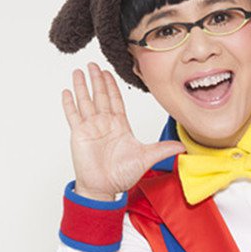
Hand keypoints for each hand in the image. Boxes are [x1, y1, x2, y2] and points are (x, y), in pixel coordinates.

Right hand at [62, 62, 185, 200]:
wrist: (105, 188)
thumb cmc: (123, 174)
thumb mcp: (147, 157)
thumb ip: (163, 149)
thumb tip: (183, 146)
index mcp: (120, 125)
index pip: (116, 100)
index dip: (112, 86)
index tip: (109, 72)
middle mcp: (105, 123)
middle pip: (100, 96)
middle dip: (97, 80)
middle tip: (93, 63)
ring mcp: (91, 128)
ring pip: (86, 101)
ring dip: (82, 86)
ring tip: (79, 71)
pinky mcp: (79, 134)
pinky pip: (73, 115)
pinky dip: (69, 103)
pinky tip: (67, 91)